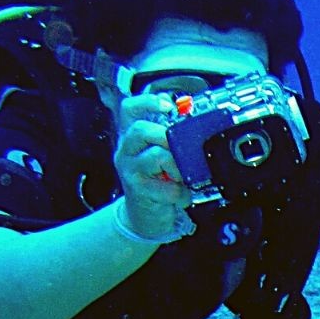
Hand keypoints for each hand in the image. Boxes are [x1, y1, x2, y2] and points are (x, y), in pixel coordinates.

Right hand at [112, 93, 194, 238]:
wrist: (143, 217)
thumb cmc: (156, 183)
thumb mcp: (160, 157)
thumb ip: (170, 139)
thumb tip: (193, 123)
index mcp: (132, 138)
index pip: (130, 109)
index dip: (148, 102)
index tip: (168, 106)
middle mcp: (126, 151)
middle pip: (141, 130)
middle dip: (167, 136)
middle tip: (181, 149)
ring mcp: (130, 170)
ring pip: (156, 156)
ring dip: (177, 167)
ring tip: (182, 176)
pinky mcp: (139, 191)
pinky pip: (167, 187)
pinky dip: (181, 192)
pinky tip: (181, 195)